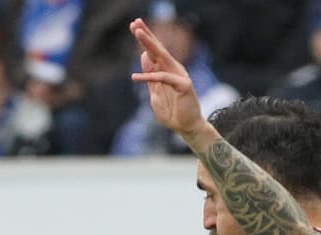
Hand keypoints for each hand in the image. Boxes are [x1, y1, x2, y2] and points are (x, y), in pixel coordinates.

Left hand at [129, 18, 206, 143]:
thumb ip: (150, 76)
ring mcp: (180, 76)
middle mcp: (173, 69)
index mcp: (166, 70)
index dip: (145, 39)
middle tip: (135, 22)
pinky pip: (164, 78)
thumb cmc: (172, 112)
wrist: (186, 127)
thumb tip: (144, 56)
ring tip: (138, 32)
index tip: (134, 26)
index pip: (154, 51)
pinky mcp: (184, 85)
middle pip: (158, 49)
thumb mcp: (156, 93)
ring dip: (149, 44)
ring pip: (162, 57)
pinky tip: (135, 77)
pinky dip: (150, 77)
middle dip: (146, 35)